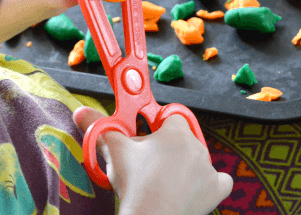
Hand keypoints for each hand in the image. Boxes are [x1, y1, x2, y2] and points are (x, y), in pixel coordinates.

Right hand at [73, 106, 232, 214]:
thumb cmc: (135, 184)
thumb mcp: (114, 152)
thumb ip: (98, 127)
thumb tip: (81, 111)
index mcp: (176, 132)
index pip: (170, 116)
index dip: (157, 124)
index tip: (147, 134)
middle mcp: (197, 146)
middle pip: (182, 138)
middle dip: (167, 147)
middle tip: (148, 162)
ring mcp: (209, 169)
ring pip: (197, 159)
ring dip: (185, 165)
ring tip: (163, 180)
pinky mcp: (216, 190)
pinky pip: (219, 180)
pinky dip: (209, 184)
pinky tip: (194, 188)